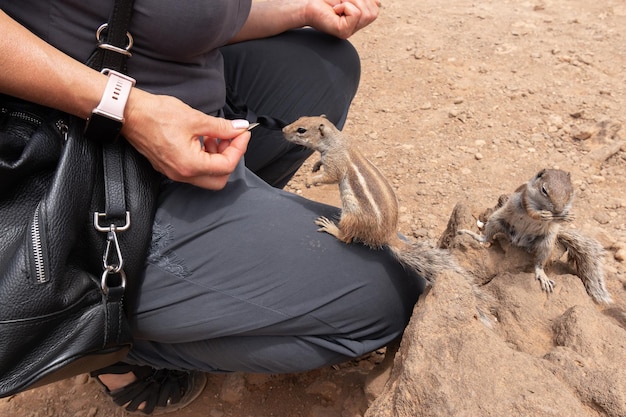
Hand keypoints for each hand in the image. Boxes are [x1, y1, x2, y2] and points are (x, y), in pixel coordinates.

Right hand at [122, 89, 250, 189]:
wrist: (129, 113)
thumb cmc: (156, 115)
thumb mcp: (195, 119)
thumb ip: (222, 127)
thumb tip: (239, 129)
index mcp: (190, 165)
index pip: (227, 166)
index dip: (239, 148)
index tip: (243, 133)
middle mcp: (182, 174)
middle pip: (219, 178)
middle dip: (230, 157)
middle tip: (231, 138)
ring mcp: (175, 172)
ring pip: (207, 175)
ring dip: (217, 157)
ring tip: (215, 136)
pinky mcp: (170, 167)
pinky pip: (194, 170)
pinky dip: (204, 157)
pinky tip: (203, 139)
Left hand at [306, 0, 380, 38]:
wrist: (308, 4)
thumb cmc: (326, 0)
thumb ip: (363, 0)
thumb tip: (378, 3)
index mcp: (358, 19)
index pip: (375, 8)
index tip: (346, 1)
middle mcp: (356, 28)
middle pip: (373, 11)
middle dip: (358, 0)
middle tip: (342, 1)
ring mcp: (350, 31)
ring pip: (365, 12)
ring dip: (351, 2)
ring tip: (339, 5)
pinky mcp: (344, 32)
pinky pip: (356, 14)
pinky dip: (345, 7)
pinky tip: (335, 11)